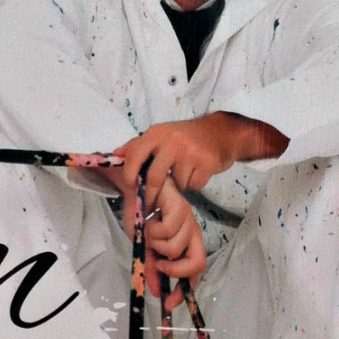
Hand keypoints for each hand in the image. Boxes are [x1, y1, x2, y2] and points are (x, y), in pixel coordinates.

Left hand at [115, 112, 287, 207]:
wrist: (222, 132)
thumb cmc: (188, 137)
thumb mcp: (162, 135)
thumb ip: (139, 145)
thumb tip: (116, 155)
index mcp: (157, 133)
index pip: (135, 155)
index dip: (130, 174)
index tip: (132, 187)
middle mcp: (171, 141)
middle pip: (154, 178)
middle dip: (151, 196)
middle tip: (150, 206)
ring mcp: (189, 152)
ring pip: (177, 184)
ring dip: (179, 186)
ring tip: (185, 175)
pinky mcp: (206, 162)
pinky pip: (193, 185)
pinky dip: (194, 184)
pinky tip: (198, 173)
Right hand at [119, 175, 205, 311]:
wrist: (136, 187)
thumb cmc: (143, 216)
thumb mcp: (146, 247)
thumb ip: (153, 268)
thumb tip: (157, 292)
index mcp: (187, 245)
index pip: (193, 273)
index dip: (182, 291)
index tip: (168, 304)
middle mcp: (192, 234)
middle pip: (197, 263)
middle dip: (176, 271)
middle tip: (159, 265)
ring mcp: (188, 221)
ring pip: (176, 248)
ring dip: (156, 244)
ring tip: (149, 231)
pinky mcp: (181, 208)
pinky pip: (168, 231)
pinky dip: (154, 229)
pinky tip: (150, 218)